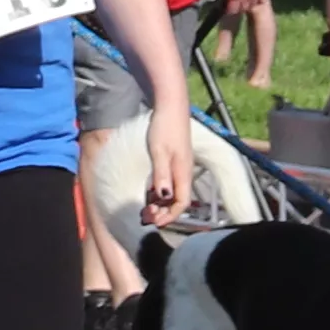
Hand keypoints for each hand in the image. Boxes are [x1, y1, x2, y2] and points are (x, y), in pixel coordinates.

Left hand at [142, 107, 191, 228]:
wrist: (171, 106)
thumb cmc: (164, 128)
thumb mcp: (159, 152)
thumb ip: (161, 175)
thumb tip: (163, 197)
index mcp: (182, 173)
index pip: (181, 203)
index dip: (169, 216)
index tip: (154, 223)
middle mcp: (184, 173)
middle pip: (177, 201)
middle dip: (163, 213)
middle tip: (145, 217)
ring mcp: (180, 167)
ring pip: (173, 193)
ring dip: (160, 204)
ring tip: (145, 208)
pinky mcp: (175, 161)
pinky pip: (169, 184)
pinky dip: (159, 192)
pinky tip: (149, 192)